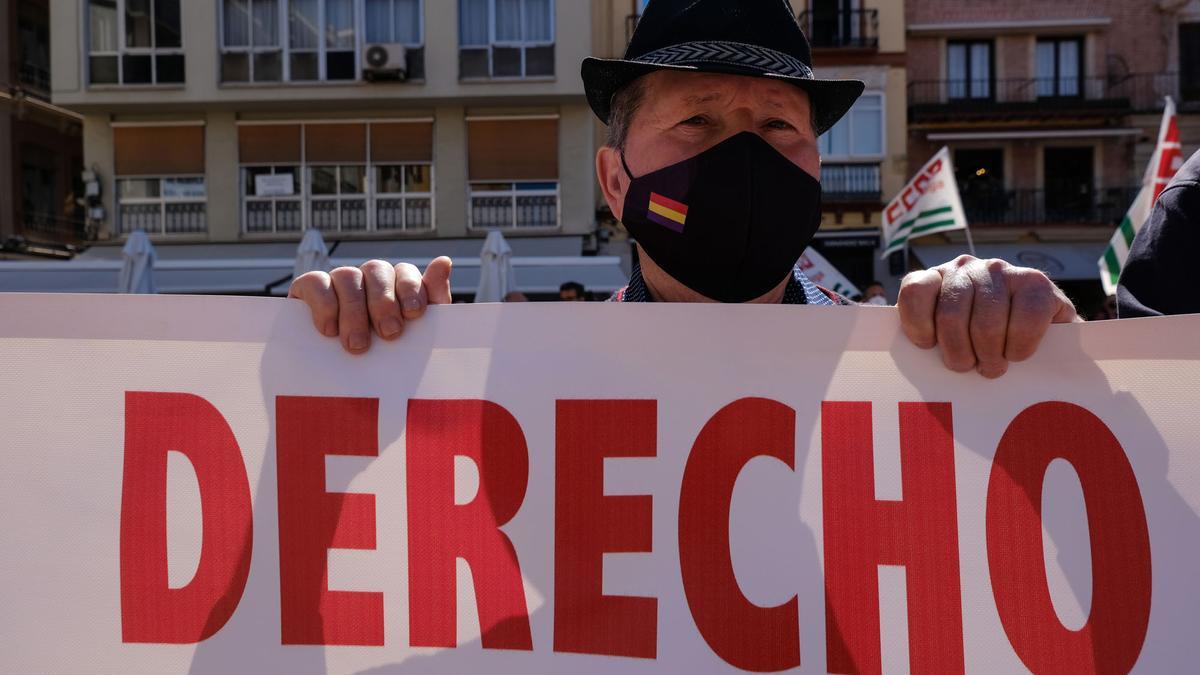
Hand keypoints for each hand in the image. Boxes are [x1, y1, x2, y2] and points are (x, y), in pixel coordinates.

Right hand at [288, 257, 452, 353]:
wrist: (344, 383)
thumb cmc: (389, 354)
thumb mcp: (417, 335)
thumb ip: (433, 300)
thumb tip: (444, 261)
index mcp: (396, 285)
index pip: (405, 272)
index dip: (411, 289)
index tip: (414, 315)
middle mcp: (368, 278)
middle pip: (376, 270)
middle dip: (384, 302)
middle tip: (389, 334)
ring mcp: (338, 281)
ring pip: (347, 276)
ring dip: (355, 310)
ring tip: (358, 344)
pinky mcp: (309, 289)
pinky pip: (315, 282)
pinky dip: (324, 304)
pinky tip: (329, 330)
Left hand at [896, 255, 1080, 378]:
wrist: (1040, 338)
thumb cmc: (981, 344)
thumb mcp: (947, 337)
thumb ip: (929, 338)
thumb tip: (910, 362)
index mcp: (936, 279)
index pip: (915, 291)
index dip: (918, 326)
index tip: (929, 347)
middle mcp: (966, 267)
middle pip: (951, 317)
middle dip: (960, 354)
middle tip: (972, 367)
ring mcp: (1001, 271)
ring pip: (986, 325)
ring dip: (991, 357)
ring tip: (994, 365)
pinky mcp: (1037, 282)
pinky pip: (1024, 323)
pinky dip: (1019, 348)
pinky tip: (1017, 354)